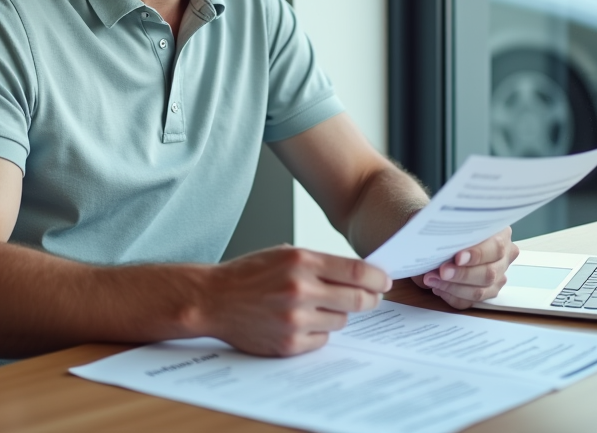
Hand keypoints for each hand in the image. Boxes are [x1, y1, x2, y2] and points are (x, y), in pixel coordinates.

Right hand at [201, 246, 390, 356]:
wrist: (213, 299)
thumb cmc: (249, 275)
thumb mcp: (285, 254)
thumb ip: (320, 263)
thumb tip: (360, 274)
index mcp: (302, 261)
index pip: (357, 272)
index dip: (377, 278)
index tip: (384, 281)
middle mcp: (301, 289)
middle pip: (357, 299)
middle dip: (368, 299)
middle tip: (369, 298)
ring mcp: (295, 318)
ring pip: (341, 321)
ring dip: (336, 315)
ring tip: (315, 307)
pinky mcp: (289, 343)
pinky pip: (322, 340)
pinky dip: (318, 332)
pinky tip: (300, 322)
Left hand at [411, 227, 517, 308]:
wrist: (448, 235)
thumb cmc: (452, 226)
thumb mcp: (452, 220)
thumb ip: (451, 228)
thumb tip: (438, 241)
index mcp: (501, 234)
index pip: (496, 247)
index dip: (477, 254)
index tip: (458, 258)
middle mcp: (504, 257)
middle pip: (489, 273)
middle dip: (462, 275)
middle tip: (442, 271)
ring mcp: (497, 278)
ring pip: (479, 291)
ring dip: (453, 287)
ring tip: (432, 279)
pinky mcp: (485, 292)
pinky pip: (469, 302)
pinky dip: (451, 296)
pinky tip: (437, 287)